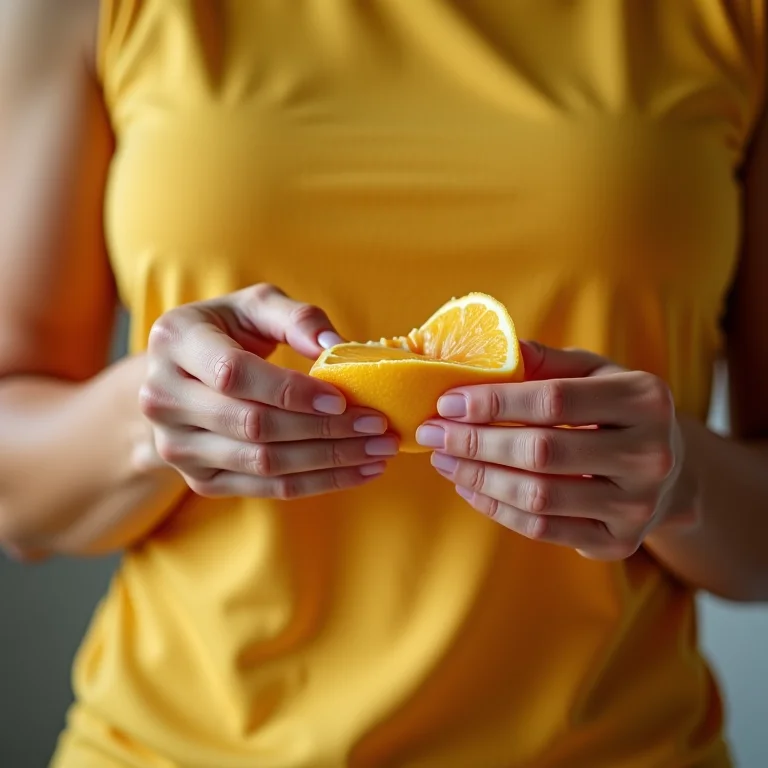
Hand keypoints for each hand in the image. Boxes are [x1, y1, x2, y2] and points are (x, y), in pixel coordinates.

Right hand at [139, 283, 397, 498]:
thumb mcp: (256, 306)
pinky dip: (318, 483)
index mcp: (175, 341)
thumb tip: (336, 346)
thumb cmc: (230, 331)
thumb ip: (295, 318)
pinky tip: (358, 471)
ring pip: (263, 463)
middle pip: (252, 425)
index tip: (341, 399)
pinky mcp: (199, 479)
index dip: (291, 391)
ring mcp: (176, 445)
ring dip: (329, 461)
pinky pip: (265, 489)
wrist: (186, 375)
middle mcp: (162, 397)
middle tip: (378, 426)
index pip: (234, 374)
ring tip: (378, 450)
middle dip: (324, 430)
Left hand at [416, 342, 698, 559]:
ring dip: (478, 477)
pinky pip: (542, 528)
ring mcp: (636, 506)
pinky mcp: (618, 543)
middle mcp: (651, 456)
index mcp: (645, 400)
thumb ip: (549, 361)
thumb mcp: (597, 374)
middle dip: (474, 442)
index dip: (494, 402)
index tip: (447, 402)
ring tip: (442, 460)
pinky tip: (469, 487)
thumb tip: (491, 351)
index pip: (554, 400)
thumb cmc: (618, 412)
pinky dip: (496, 507)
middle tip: (431, 433)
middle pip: (542, 451)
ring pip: (538, 496)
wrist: (670, 474)